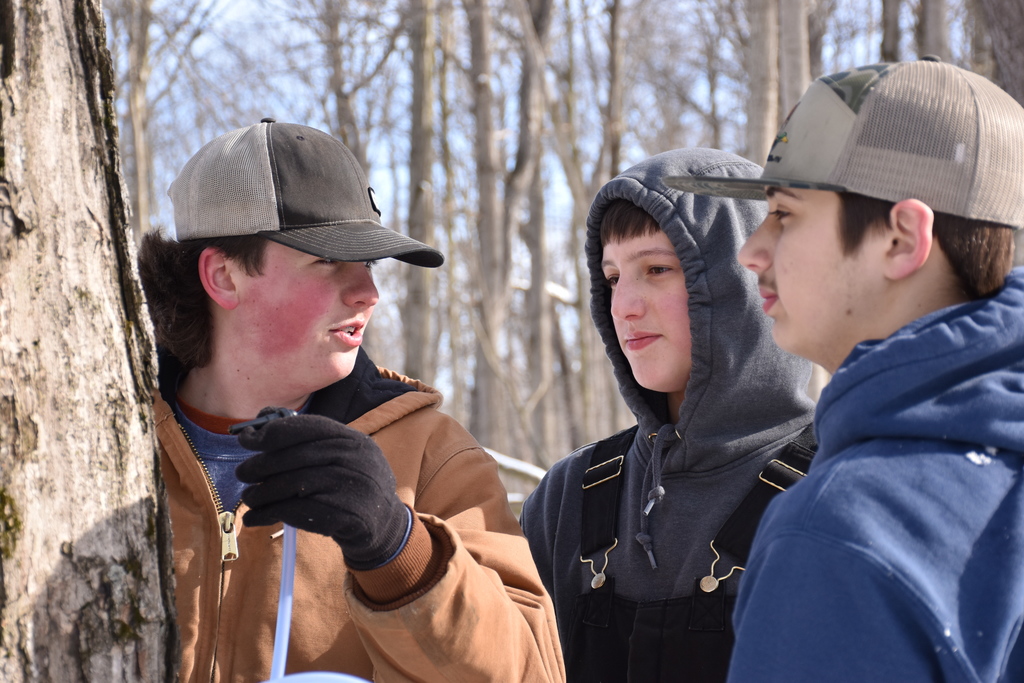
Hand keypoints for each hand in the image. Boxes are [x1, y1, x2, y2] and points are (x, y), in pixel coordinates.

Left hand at [235, 409, 409, 569]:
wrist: (385, 526)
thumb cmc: (350, 487)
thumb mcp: (338, 457)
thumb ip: (305, 440)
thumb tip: (258, 423)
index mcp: (353, 439)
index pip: (309, 427)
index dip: (273, 432)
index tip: (246, 439)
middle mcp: (357, 459)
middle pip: (299, 456)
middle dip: (263, 464)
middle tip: (243, 473)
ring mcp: (355, 487)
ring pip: (296, 484)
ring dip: (263, 492)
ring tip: (248, 498)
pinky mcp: (348, 516)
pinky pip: (300, 511)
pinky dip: (271, 514)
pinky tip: (256, 518)